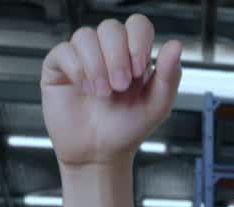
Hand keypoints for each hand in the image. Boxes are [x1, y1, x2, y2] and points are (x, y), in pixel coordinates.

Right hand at [40, 14, 181, 167]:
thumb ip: (169, 76)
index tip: (139, 70)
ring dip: (97, 65)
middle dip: (117, 57)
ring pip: (86, 35)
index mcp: (133, 55)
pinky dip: (77, 69)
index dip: (138, 41)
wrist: (99, 154)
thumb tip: (175, 46)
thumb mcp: (157, 106)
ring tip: (102, 93)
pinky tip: (84, 88)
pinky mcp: (59, 67)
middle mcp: (107, 52)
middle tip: (120, 86)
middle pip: (110, 27)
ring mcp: (82, 57)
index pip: (137, 25)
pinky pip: (64, 50)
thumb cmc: (127, 129)